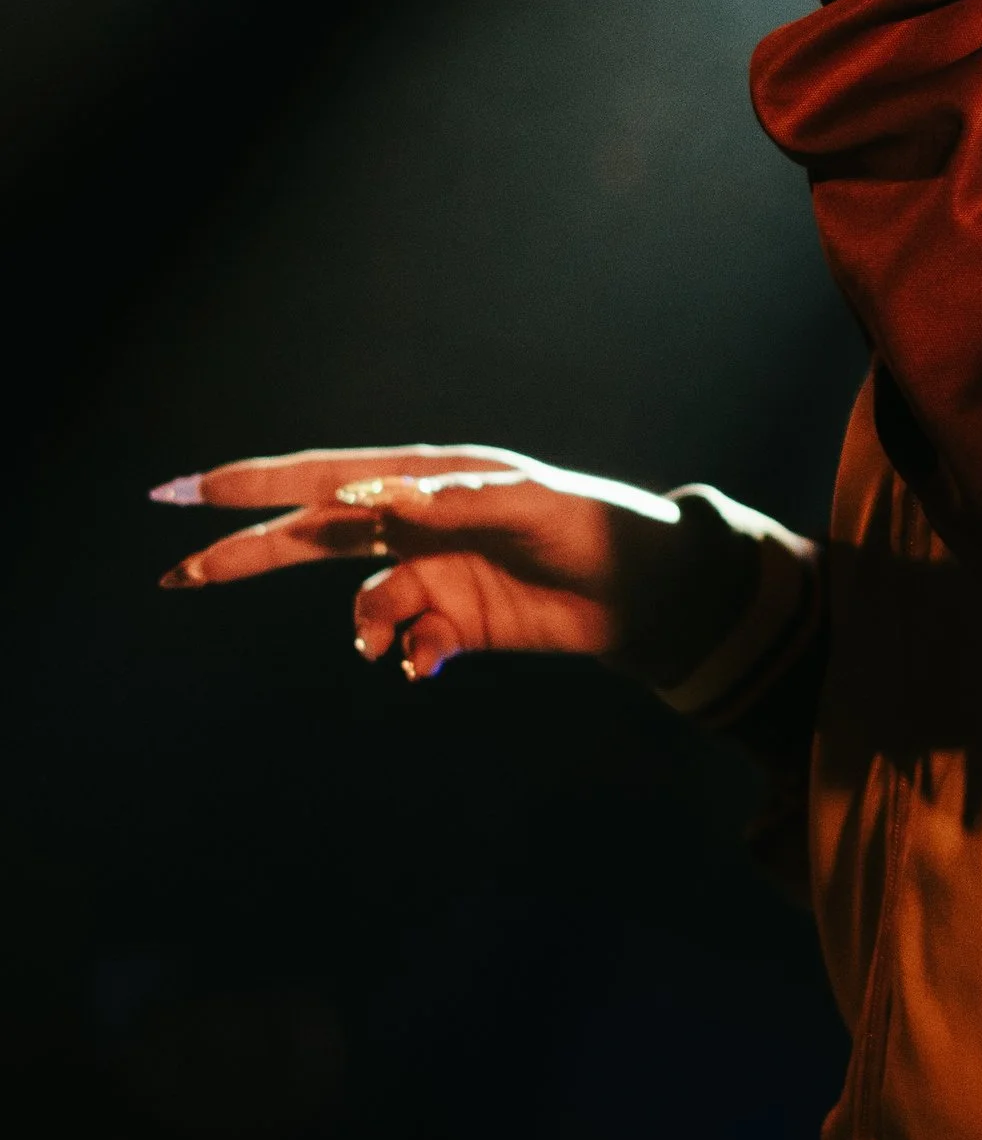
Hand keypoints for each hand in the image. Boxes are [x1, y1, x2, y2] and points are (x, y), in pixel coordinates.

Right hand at [154, 443, 688, 680]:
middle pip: (311, 540)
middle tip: (178, 574)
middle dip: (246, 556)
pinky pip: (405, 643)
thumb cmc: (591, 524)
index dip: (252, 486)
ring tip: (391, 638)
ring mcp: (433, 573)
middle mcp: (417, 523)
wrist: (646, 590)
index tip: (186, 491)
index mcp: (423, 481)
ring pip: (361, 603)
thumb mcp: (524, 505)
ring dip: (364, 625)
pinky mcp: (456, 620)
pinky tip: (433, 659)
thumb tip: (366, 499)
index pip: (321, 480)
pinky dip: (411, 654)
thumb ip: (446, 501)